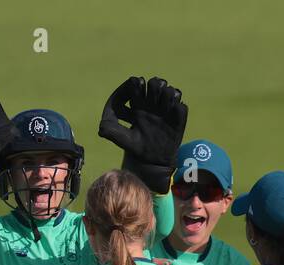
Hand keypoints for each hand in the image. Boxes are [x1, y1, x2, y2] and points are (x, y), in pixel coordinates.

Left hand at [99, 76, 186, 192]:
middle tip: (152, 98)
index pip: (136, 84)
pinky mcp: (178, 119)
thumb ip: (111, 130)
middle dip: (154, 85)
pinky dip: (177, 106)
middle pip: (155, 82)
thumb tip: (101, 127)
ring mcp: (166, 111)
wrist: (153, 162)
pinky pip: (181, 105)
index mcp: (138, 104)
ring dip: (167, 94)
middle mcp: (153, 104)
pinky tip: (172, 113)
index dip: (136, 83)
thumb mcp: (122, 140)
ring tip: (163, 107)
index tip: (137, 87)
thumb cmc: (136, 148)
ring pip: (169, 90)